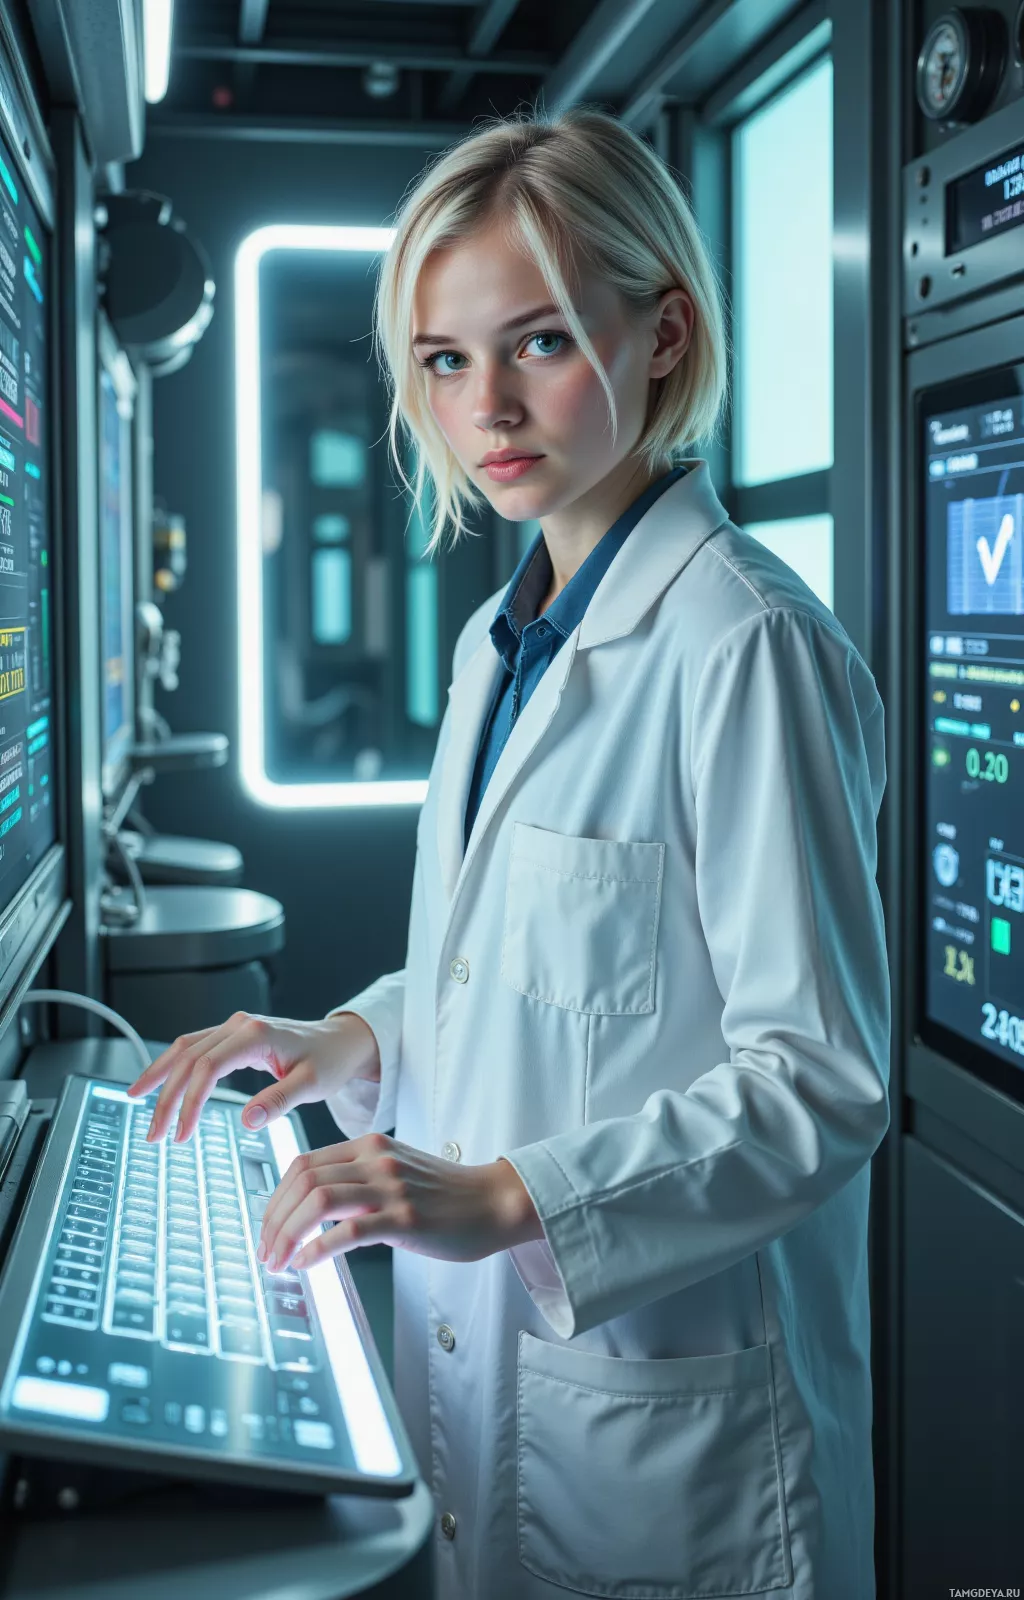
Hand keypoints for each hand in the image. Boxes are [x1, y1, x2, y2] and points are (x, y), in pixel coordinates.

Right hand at [126, 1010, 380, 1142]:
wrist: (342, 1040)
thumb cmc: (330, 1060)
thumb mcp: (313, 1084)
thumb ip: (280, 1100)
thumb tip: (247, 1120)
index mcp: (256, 1034)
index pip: (207, 1069)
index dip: (189, 1102)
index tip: (182, 1135)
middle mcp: (239, 1025)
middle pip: (188, 1058)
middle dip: (166, 1096)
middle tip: (154, 1134)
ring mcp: (234, 1027)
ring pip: (184, 1048)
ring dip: (160, 1075)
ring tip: (136, 1101)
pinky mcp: (233, 1035)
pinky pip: (194, 1047)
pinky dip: (172, 1065)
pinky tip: (157, 1082)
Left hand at [258, 1134, 543, 1270]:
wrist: (496, 1201)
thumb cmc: (448, 1194)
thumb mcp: (397, 1171)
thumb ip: (359, 1179)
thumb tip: (314, 1207)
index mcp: (370, 1146)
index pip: (302, 1163)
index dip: (276, 1198)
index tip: (268, 1227)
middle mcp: (376, 1160)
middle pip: (303, 1180)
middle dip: (274, 1220)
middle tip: (266, 1251)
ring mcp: (391, 1187)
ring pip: (318, 1201)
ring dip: (288, 1235)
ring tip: (278, 1262)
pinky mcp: (405, 1218)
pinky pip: (348, 1231)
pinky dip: (318, 1249)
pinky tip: (307, 1264)